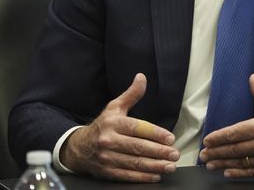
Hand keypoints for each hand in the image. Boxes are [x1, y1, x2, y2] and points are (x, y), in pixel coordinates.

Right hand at [60, 73, 178, 182]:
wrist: (78, 148)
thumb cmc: (102, 126)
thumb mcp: (114, 107)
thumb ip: (131, 94)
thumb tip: (142, 77)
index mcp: (113, 123)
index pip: (137, 128)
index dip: (155, 133)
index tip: (170, 138)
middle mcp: (109, 140)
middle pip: (137, 147)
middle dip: (159, 152)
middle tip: (174, 154)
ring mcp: (106, 158)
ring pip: (134, 163)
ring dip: (154, 166)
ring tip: (170, 166)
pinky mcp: (106, 172)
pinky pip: (126, 175)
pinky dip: (142, 177)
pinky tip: (155, 175)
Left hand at [199, 74, 253, 177]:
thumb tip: (252, 79)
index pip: (233, 133)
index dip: (218, 137)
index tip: (207, 140)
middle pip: (232, 149)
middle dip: (215, 152)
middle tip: (204, 155)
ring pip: (239, 162)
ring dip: (222, 163)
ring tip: (211, 164)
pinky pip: (251, 173)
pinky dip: (238, 174)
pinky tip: (229, 173)